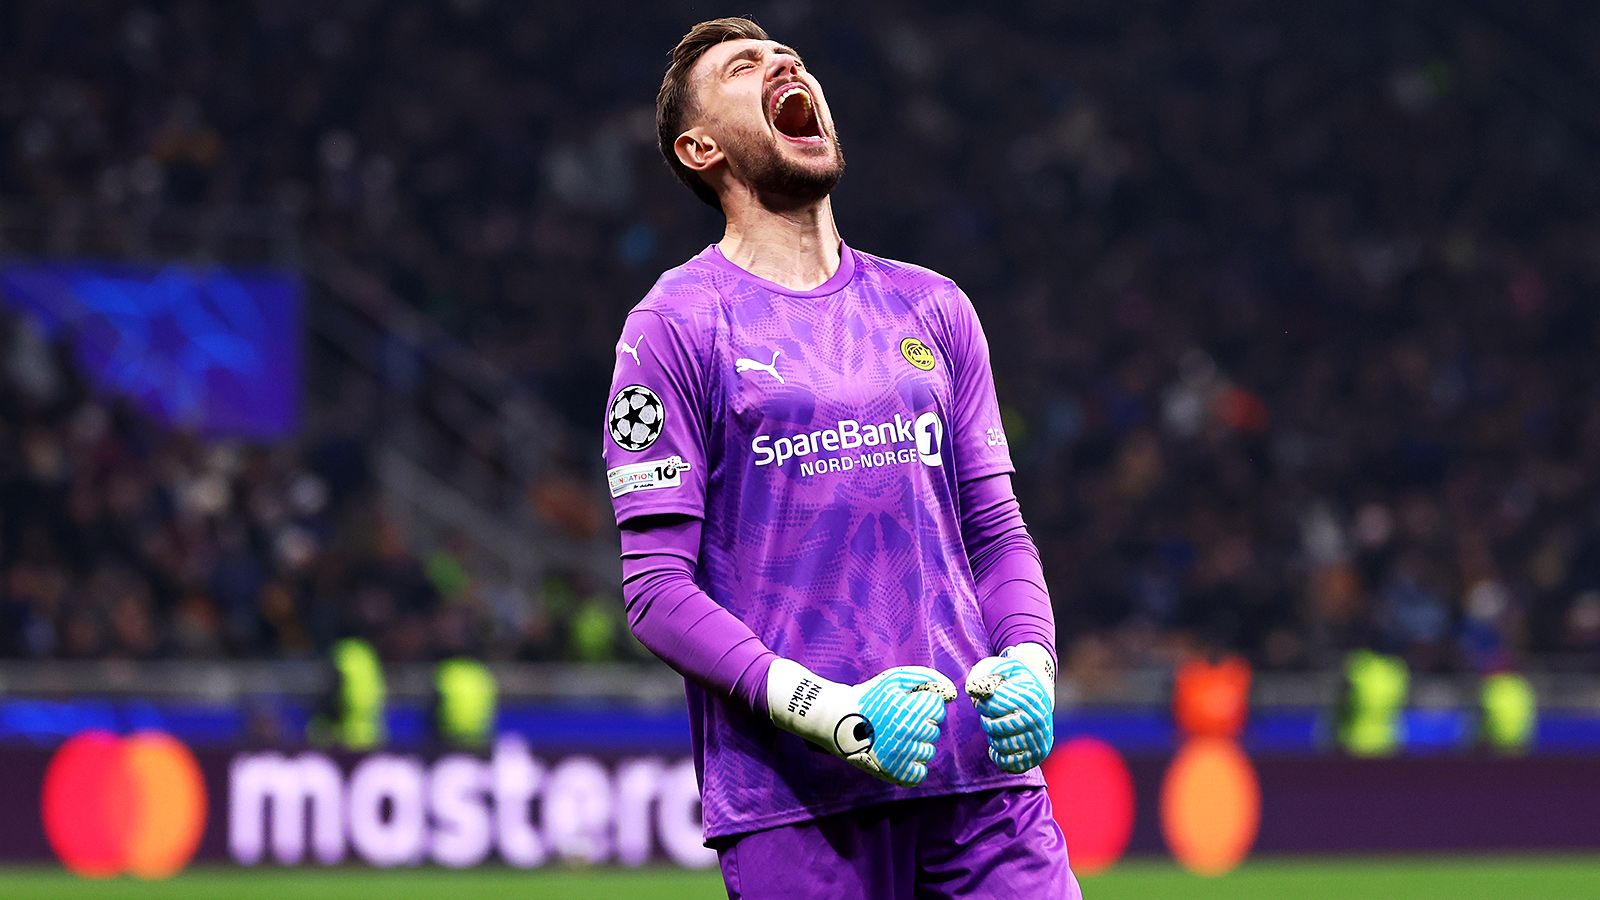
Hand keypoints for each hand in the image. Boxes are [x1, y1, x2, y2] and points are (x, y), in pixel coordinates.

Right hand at [767, 659, 957, 785]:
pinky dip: (912, 765)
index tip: (906, 705)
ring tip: (895, 737)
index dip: (923, 705)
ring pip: (928, 752)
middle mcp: (907, 733)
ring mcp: (901, 755)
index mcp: (909, 709)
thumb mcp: (895, 678)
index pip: (937, 709)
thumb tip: (952, 694)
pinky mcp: (894, 772)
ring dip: (916, 745)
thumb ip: (927, 678)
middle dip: (920, 724)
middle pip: (933, 731)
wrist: (839, 720)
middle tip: (897, 722)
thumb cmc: (869, 697)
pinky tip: (899, 754)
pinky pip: (919, 773)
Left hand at [965, 642, 1055, 772]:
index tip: (988, 699)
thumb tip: (972, 689)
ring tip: (1000, 724)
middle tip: (992, 713)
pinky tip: (1000, 742)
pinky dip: (998, 754)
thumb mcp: (1001, 668)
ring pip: (1000, 745)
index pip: (992, 705)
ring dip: (993, 736)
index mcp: (1029, 696)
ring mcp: (1039, 739)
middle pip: (994, 727)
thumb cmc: (1013, 681)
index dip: (982, 702)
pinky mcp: (1036, 756)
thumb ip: (984, 673)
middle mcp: (1037, 719)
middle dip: (987, 720)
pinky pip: (1008, 763)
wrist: (1039, 695)